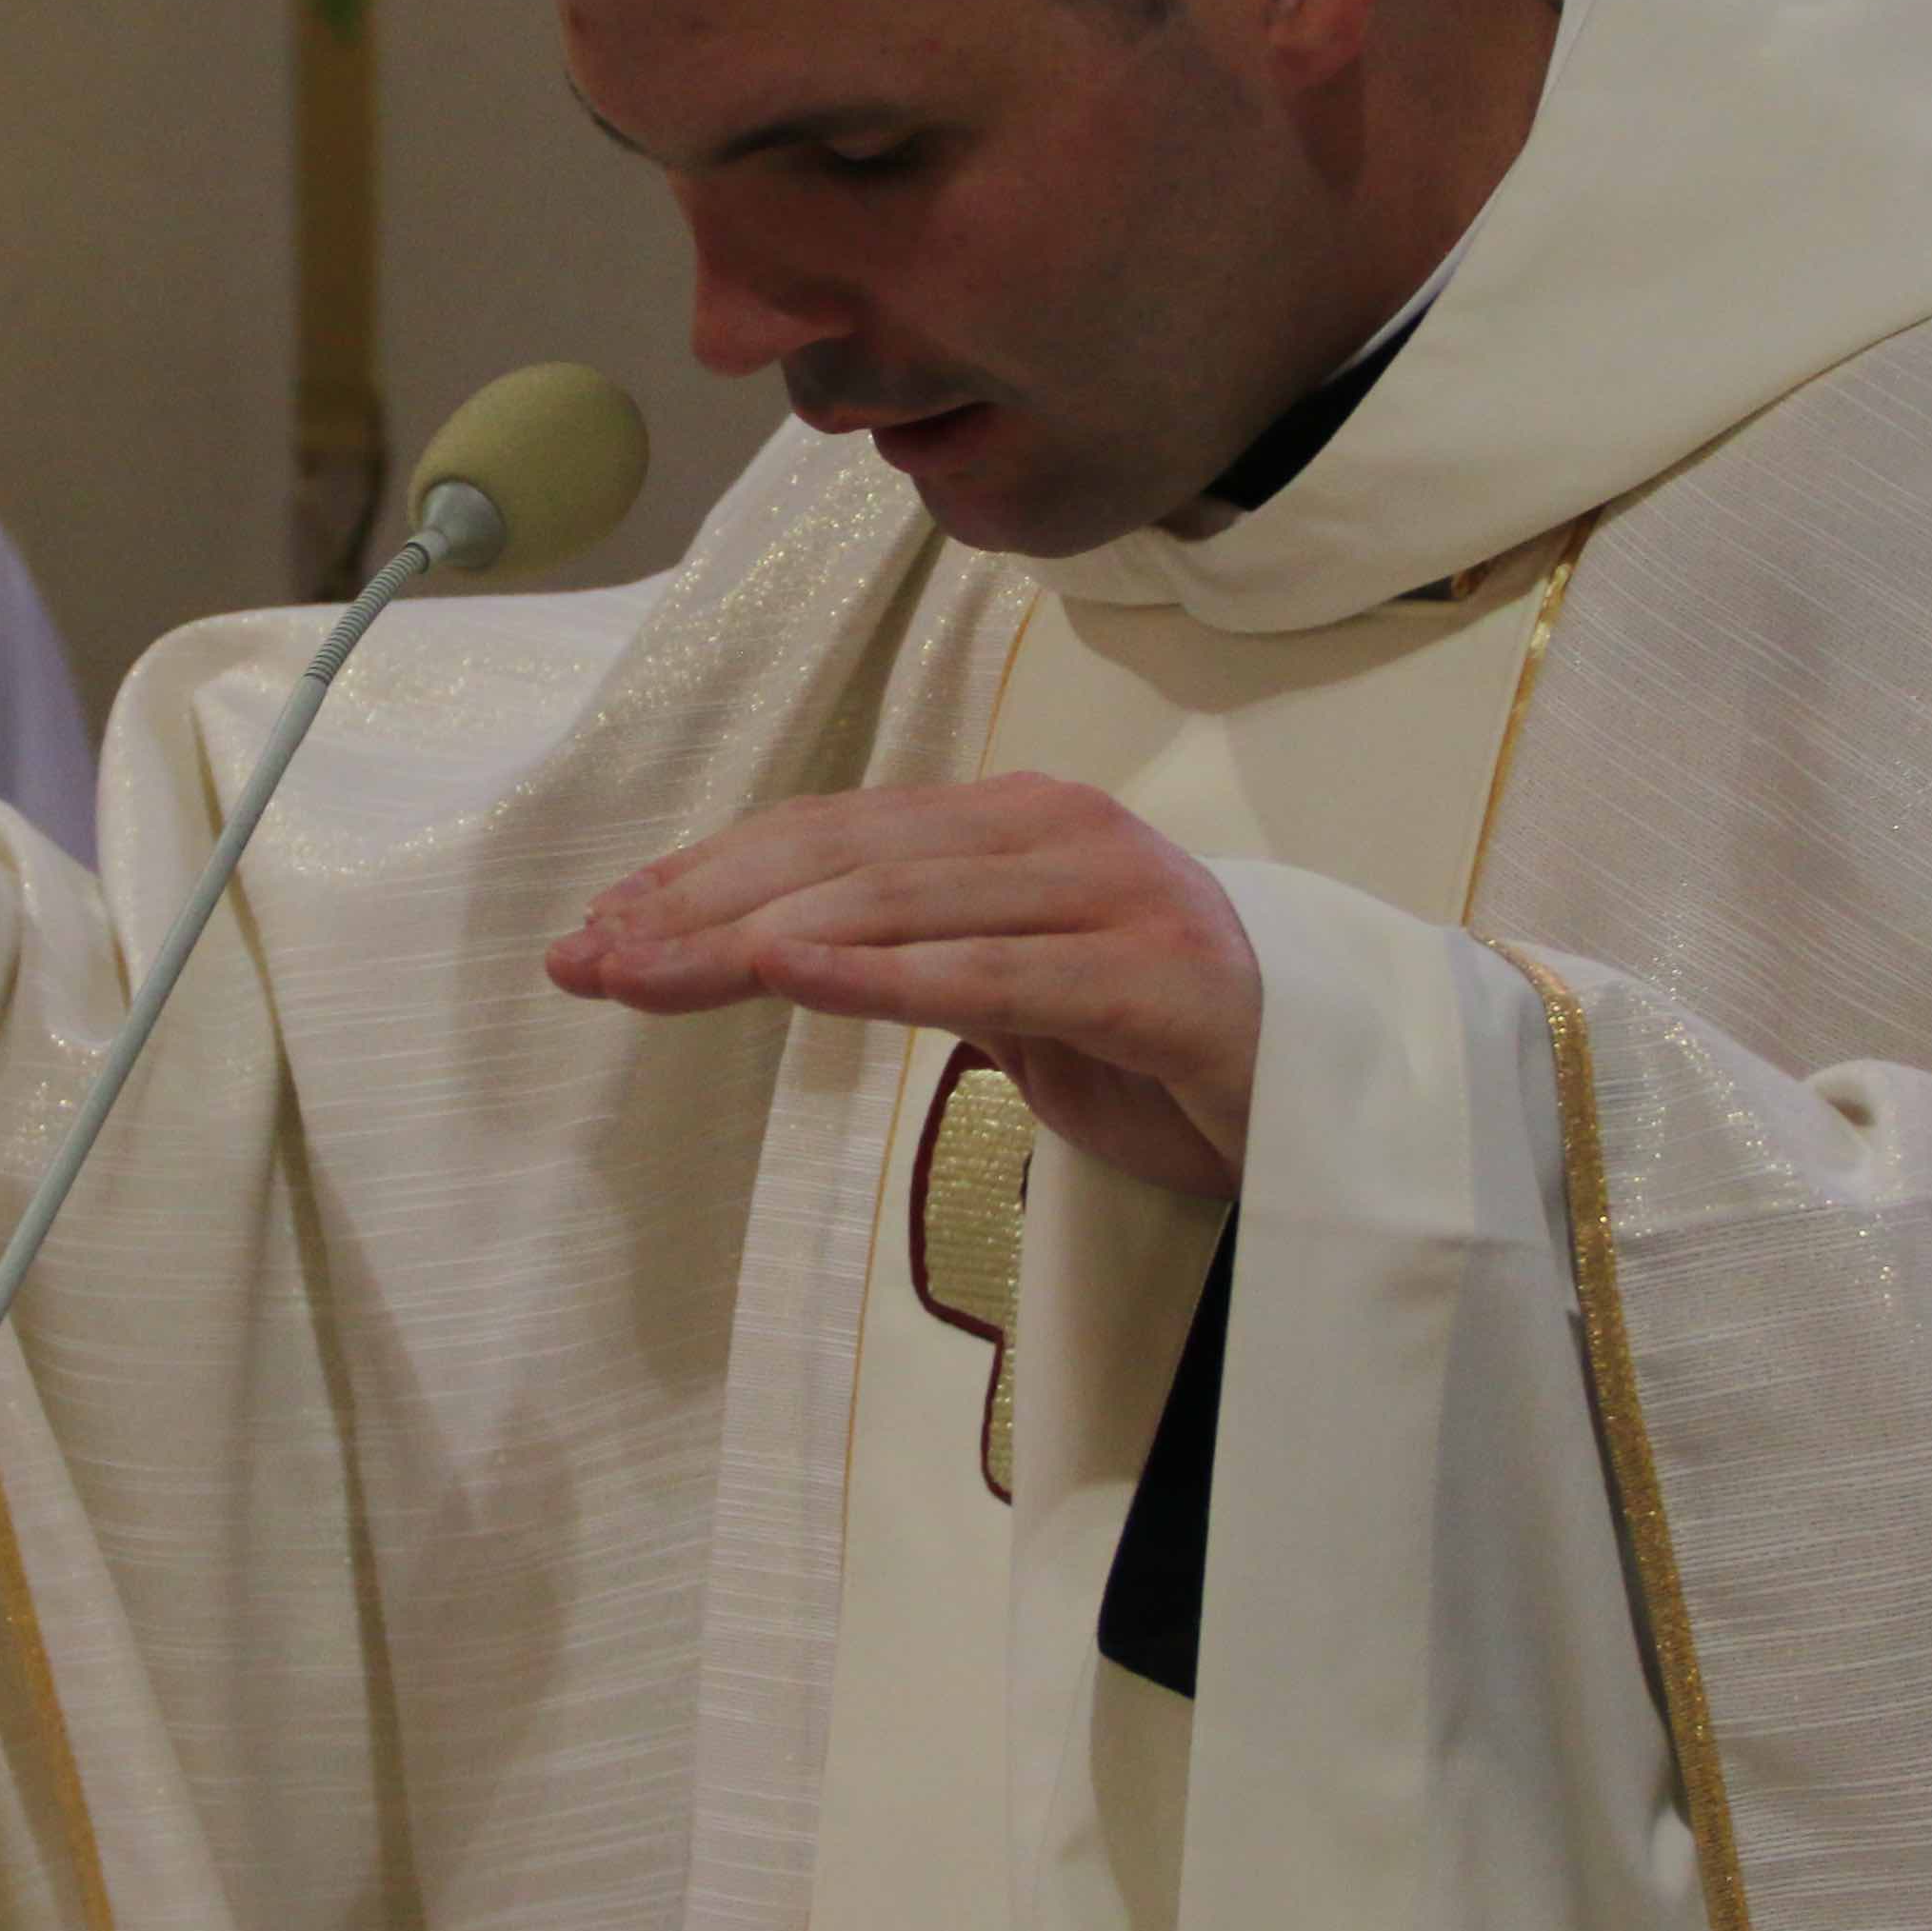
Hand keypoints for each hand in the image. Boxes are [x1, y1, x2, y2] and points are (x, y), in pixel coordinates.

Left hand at [545, 773, 1259, 1199]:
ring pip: (901, 904)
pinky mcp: (1157, 976)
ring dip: (761, 939)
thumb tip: (766, 954)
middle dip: (702, 908)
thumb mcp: (1006, 1001)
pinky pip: (997, 971)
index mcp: (1008, 828)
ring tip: (651, 971)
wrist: (1341, 1103)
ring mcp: (1112, 893)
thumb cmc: (1161, 1048)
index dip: (707, 877)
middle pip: (841, 861)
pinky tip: (794, 980)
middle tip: (590, 956)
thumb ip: (904, 963)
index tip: (598, 926)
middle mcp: (1054, 835)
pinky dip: (886, 973)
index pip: (827, 838)